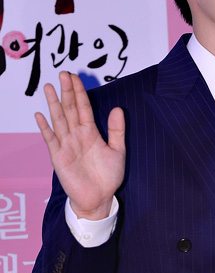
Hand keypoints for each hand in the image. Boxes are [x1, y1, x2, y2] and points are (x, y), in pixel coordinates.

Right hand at [35, 71, 125, 219]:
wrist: (99, 198)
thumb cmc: (108, 177)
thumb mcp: (118, 151)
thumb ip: (116, 130)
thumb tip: (117, 108)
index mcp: (90, 132)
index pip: (84, 107)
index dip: (80, 92)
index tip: (76, 77)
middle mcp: (77, 135)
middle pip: (70, 109)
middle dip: (67, 92)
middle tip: (63, 74)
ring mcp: (66, 145)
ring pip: (59, 120)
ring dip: (54, 104)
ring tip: (49, 87)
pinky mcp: (59, 157)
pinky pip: (50, 139)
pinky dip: (45, 128)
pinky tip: (40, 115)